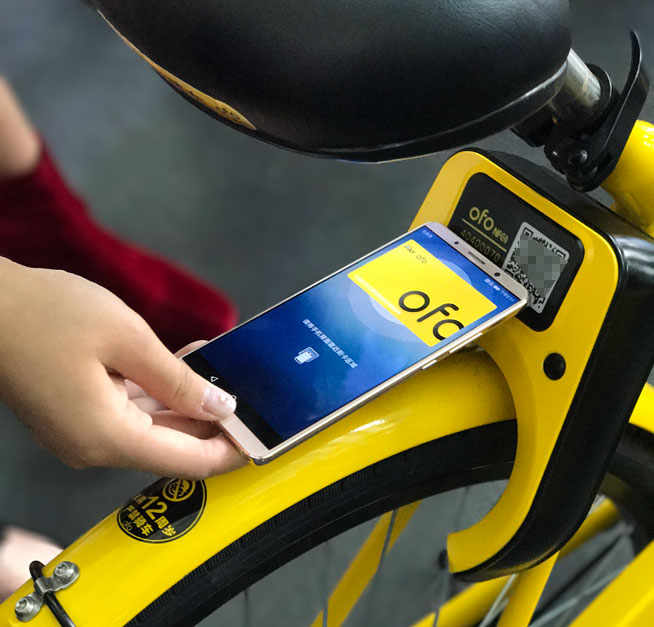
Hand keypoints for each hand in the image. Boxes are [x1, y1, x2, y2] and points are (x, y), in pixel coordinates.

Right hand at [0, 258, 245, 477]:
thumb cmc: (47, 314)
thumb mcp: (128, 340)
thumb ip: (179, 382)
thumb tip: (220, 408)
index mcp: (106, 437)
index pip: (187, 462)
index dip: (229, 453)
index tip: (262, 437)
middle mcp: (93, 445)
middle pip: (171, 445)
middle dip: (213, 422)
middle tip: (247, 394)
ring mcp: (82, 432)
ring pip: (152, 426)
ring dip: (188, 401)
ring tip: (220, 369)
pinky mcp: (77, 414)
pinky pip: (130, 411)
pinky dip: (160, 392)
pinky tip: (185, 365)